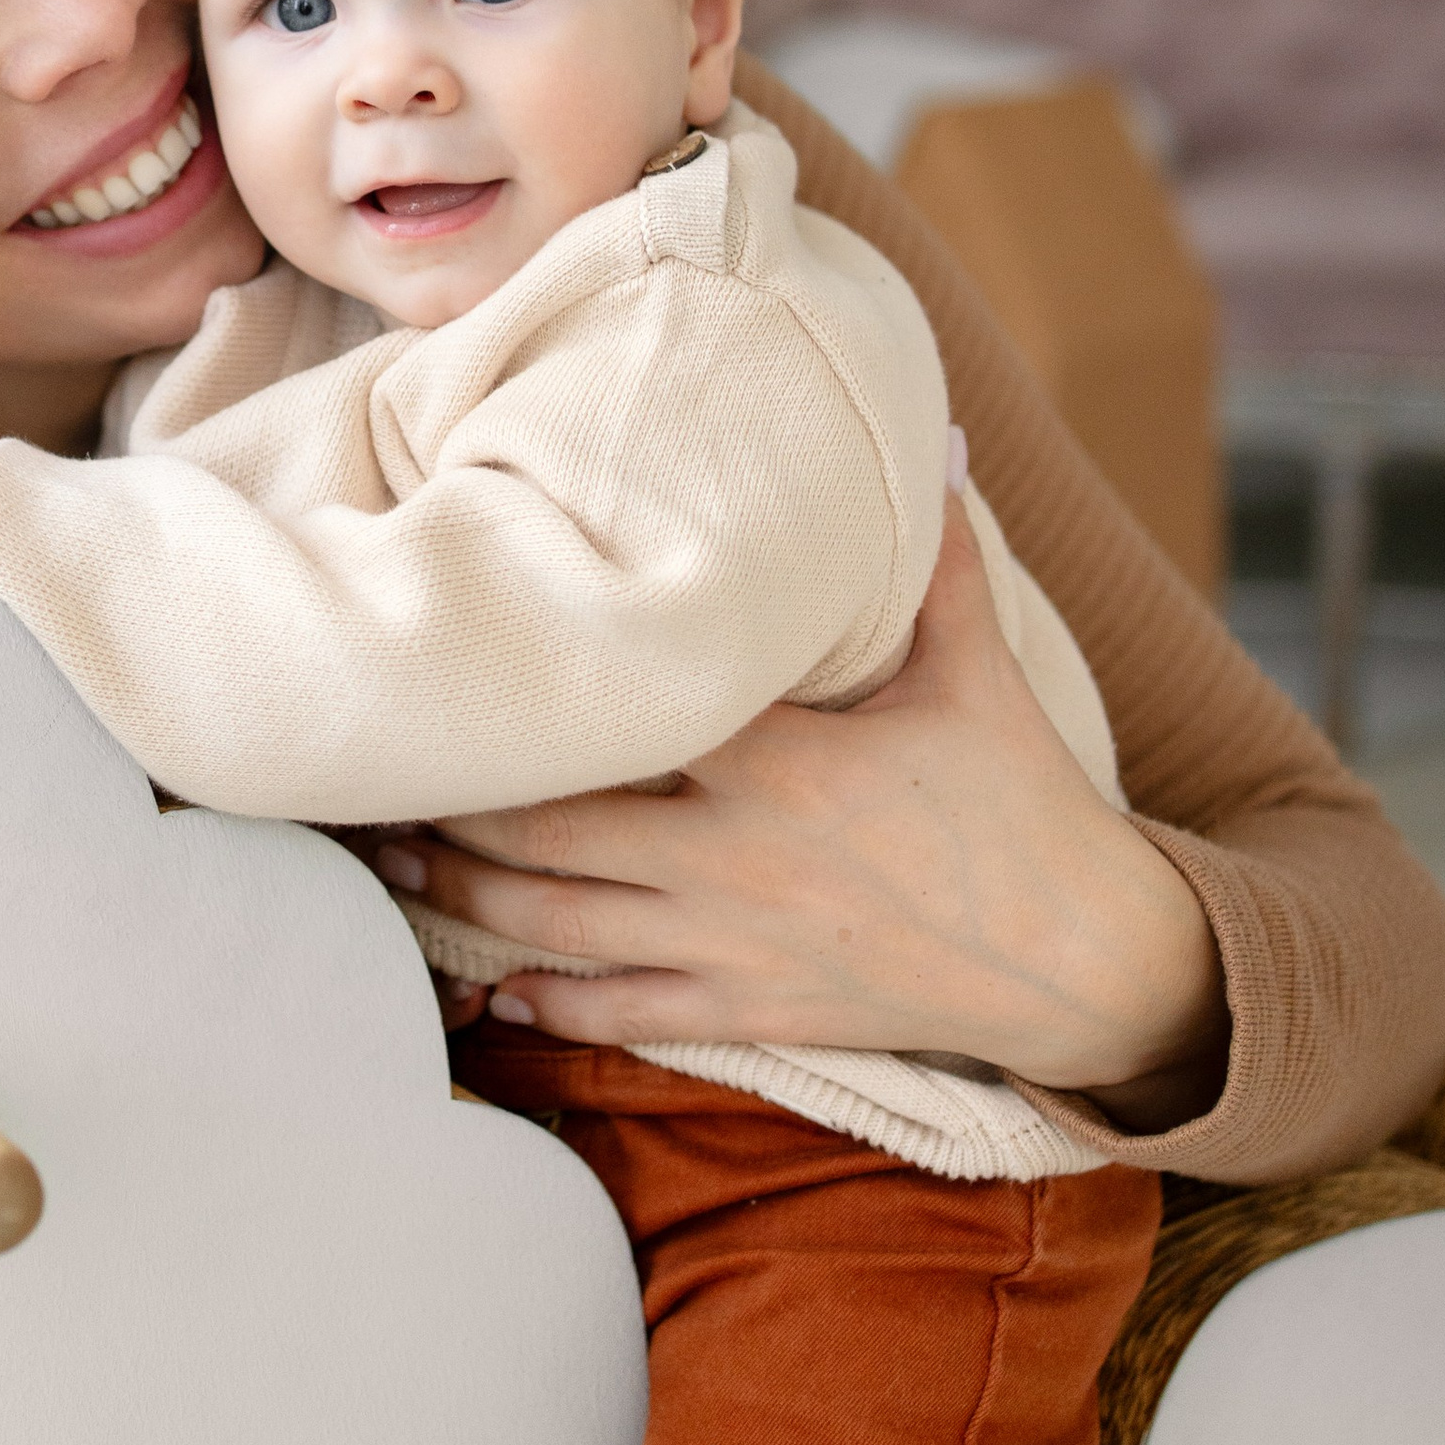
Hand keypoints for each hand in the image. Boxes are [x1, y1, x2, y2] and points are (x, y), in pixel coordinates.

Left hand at [368, 500, 1229, 1125]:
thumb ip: (937, 558)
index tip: (438, 673)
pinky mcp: (749, 1007)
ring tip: (387, 869)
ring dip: (461, 900)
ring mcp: (732, 939)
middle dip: (445, 806)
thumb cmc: (1020, 802)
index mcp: (773, 757)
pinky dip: (543, 1004)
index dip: (514, 704)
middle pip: (542, 828)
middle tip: (365, 776)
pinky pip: (621, 1013)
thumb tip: (933, 431)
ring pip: (557, 923)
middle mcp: (732, 853)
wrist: (1079, 957)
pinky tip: (486, 992)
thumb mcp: (978, 669)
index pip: (614, 720)